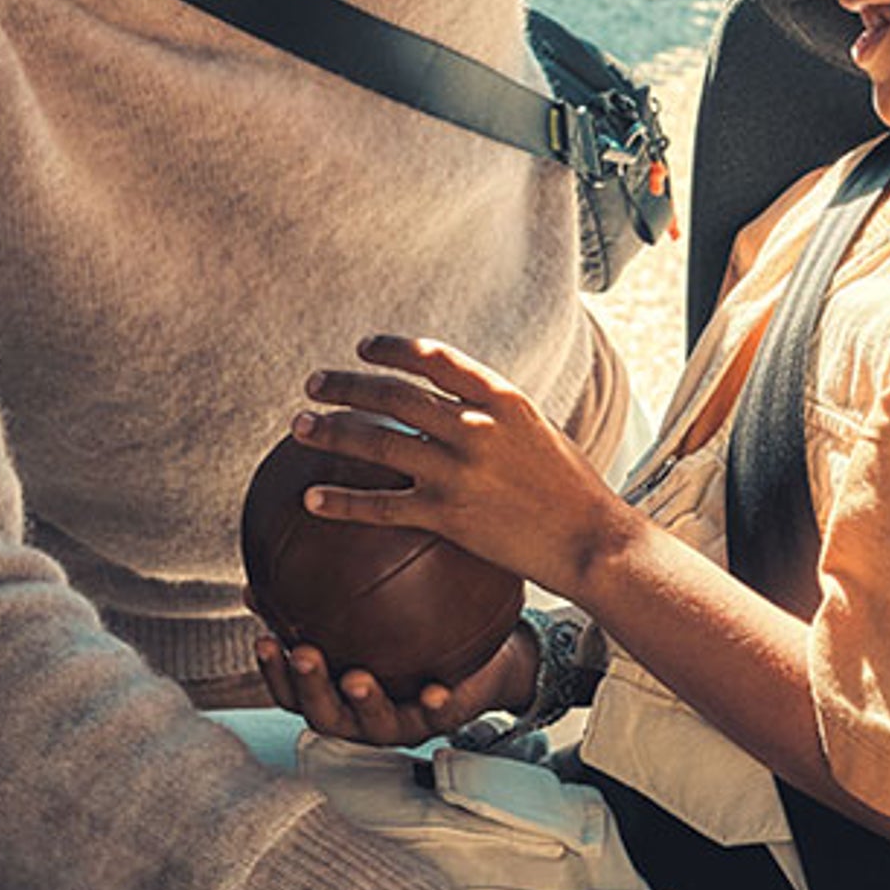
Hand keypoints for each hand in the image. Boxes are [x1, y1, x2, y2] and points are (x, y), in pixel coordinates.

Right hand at [254, 621, 534, 745]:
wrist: (478, 663)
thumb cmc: (408, 641)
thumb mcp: (362, 620)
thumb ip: (318, 607)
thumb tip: (261, 579)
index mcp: (336, 697)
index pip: (292, 693)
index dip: (274, 672)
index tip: (263, 640)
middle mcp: (362, 718)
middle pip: (325, 714)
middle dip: (311, 686)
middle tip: (304, 653)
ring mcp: (402, 724)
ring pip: (375, 723)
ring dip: (365, 702)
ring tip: (357, 678)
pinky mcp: (442, 719)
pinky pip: (438, 716)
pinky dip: (434, 705)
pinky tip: (435, 691)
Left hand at [292, 337, 620, 592]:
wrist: (592, 541)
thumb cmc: (572, 488)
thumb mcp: (540, 432)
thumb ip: (495, 415)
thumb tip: (452, 405)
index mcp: (502, 399)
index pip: (433, 358)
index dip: (391, 350)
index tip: (363, 348)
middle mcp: (476, 427)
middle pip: (393, 396)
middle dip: (345, 385)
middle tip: (313, 384)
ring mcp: (459, 471)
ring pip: (377, 443)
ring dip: (330, 432)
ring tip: (298, 428)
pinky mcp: (448, 516)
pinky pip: (381, 506)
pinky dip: (341, 501)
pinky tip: (311, 498)